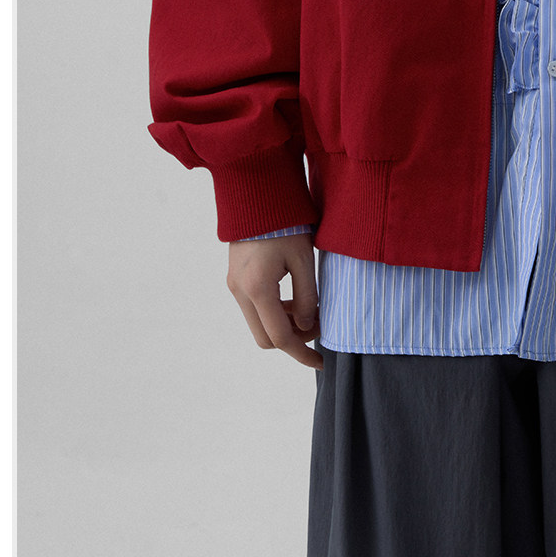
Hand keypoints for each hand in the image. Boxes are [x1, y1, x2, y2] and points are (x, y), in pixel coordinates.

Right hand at [226, 233, 321, 370]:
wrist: (257, 196)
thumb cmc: (286, 224)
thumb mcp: (304, 261)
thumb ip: (307, 298)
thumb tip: (307, 327)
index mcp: (258, 288)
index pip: (280, 337)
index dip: (302, 353)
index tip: (321, 360)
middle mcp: (240, 291)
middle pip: (265, 338)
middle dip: (294, 340)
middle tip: (318, 325)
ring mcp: (234, 286)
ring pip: (259, 324)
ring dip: (284, 325)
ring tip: (310, 309)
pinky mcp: (235, 279)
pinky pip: (254, 309)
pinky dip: (275, 312)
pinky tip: (294, 299)